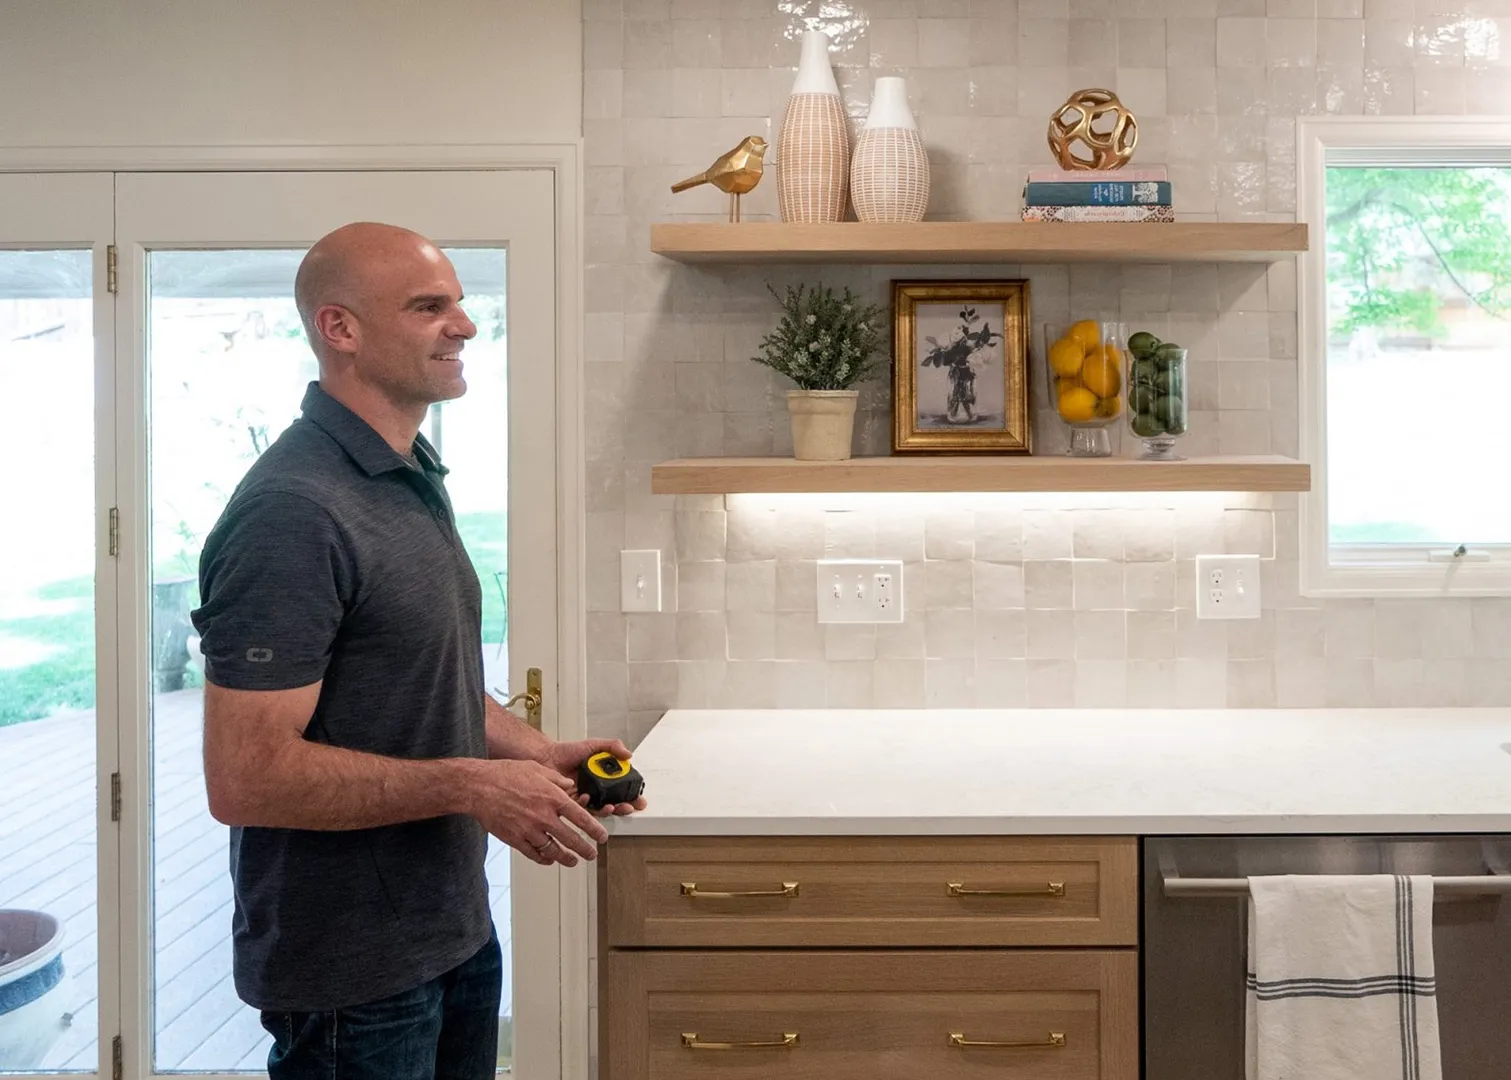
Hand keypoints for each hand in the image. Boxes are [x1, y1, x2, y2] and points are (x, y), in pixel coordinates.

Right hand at [466, 757, 608, 867]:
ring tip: (573, 861)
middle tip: (591, 854)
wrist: (479, 787)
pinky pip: (534, 854)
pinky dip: (544, 859)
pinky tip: (549, 859)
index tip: (602, 837)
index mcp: (552, 798)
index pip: (581, 818)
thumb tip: (570, 785)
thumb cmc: (505, 774)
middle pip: (571, 839)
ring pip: (554, 850)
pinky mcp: (515, 839)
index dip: (595, 830)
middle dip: (585, 850)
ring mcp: (529, 830)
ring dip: (566, 858)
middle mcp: (544, 816)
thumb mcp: (537, 769)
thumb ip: (556, 779)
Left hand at [540, 737, 648, 815]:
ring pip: (599, 808)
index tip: (639, 798)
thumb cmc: (565, 751)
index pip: (621, 787)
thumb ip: (612, 746)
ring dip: (607, 810)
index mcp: (602, 775)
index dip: (631, 794)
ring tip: (611, 807)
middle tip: (628, 807)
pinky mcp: (571, 802)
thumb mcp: (593, 745)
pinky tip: (587, 798)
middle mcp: (595, 787)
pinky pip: (581, 807)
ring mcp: (584, 795)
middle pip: (613, 801)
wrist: (545, 756)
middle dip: (623, 806)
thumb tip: (628, 754)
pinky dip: (586, 804)